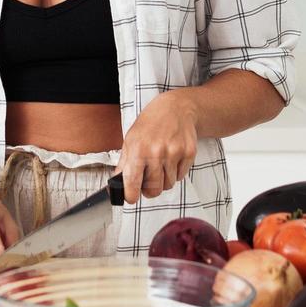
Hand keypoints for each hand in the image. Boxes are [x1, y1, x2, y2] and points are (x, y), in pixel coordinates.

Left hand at [118, 89, 197, 203]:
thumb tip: (116, 185)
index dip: (131, 195)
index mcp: (138, 149)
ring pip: (168, 184)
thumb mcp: (130, 140)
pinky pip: (180, 176)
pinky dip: (175, 172)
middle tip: (147, 182)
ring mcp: (175, 153)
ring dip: (163, 180)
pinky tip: (171, 158)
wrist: (176, 108)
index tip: (131, 197)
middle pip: (154, 189)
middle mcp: (157, 152)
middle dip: (149, 190)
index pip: (132, 183)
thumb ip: (124, 164)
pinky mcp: (189, 153)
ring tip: (160, 164)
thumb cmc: (150, 124)